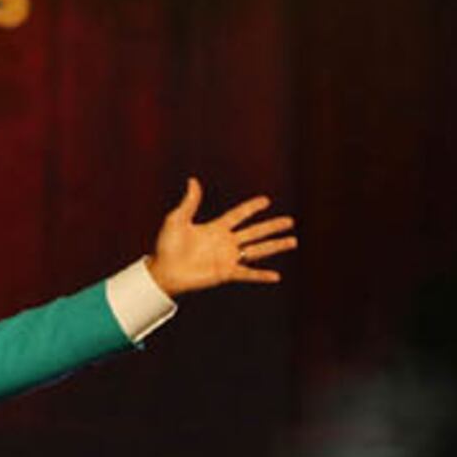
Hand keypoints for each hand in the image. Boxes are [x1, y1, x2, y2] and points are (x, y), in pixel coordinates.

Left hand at [148, 178, 295, 297]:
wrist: (163, 271)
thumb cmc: (166, 246)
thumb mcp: (177, 220)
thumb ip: (189, 202)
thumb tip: (193, 181)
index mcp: (215, 228)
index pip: (239, 215)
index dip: (251, 208)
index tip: (266, 201)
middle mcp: (225, 242)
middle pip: (255, 231)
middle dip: (272, 226)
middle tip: (290, 221)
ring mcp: (227, 258)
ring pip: (257, 250)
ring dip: (275, 246)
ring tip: (292, 241)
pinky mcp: (225, 273)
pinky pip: (247, 273)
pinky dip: (261, 275)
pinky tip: (276, 276)